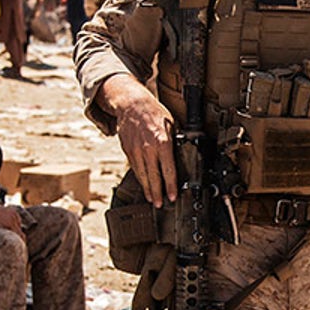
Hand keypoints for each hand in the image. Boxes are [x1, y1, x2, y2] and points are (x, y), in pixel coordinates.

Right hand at [102, 74, 176, 204]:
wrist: (131, 104)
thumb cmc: (154, 113)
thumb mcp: (171, 124)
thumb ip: (174, 142)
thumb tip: (181, 155)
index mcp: (162, 142)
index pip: (168, 170)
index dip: (171, 186)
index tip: (173, 197)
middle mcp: (148, 149)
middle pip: (153, 177)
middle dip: (158, 193)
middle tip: (161, 205)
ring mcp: (136, 151)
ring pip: (142, 175)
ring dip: (148, 189)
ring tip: (153, 200)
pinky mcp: (127, 151)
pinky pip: (135, 168)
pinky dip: (140, 178)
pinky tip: (144, 185)